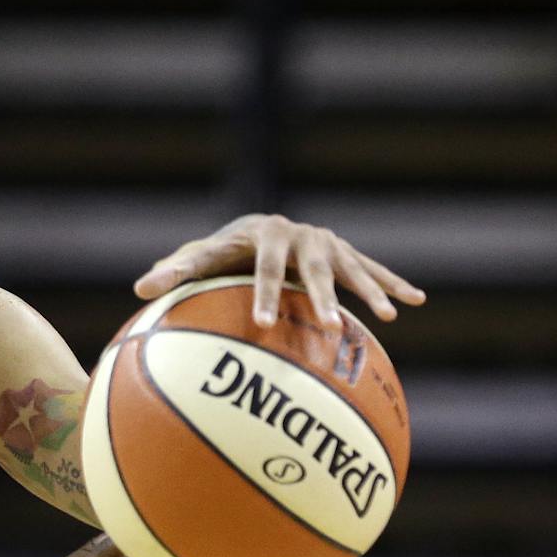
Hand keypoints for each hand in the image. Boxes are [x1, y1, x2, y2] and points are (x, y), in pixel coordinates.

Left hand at [132, 212, 424, 329]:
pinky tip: (417, 302)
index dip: (265, 295)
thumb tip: (138, 290)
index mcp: (263, 236)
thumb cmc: (219, 254)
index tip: (264, 325)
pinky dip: (394, 284)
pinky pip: (373, 270)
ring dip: (371, 292)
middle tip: (333, 327)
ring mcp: (326, 243)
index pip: (263, 268)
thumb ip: (173, 272)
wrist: (254, 229)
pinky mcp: (344, 253)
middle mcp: (300, 236)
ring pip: (352, 269)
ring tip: (389, 318)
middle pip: (316, 269)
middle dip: (326, 297)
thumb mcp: (197, 260)